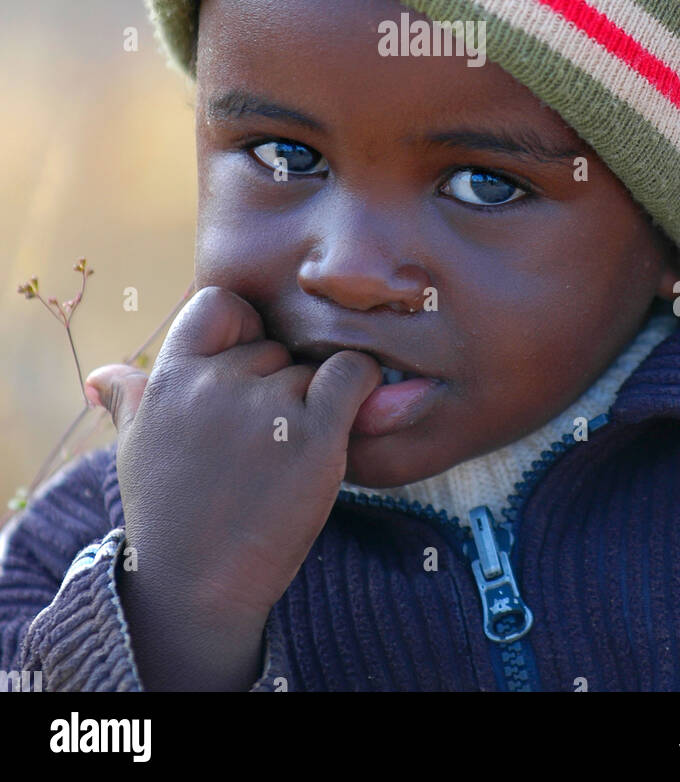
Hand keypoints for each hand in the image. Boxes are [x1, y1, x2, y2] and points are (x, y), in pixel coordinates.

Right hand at [85, 287, 380, 687]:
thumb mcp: (138, 449)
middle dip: (278, 380)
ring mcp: (265, 409)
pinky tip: (353, 411)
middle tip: (264, 438)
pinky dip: (361, 384)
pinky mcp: (313, 438)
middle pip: (274, 345)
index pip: (218, 302)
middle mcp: (215, 384)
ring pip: (311, 368)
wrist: (195, 592)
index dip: (241, 325)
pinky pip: (352, 374)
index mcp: (171, 378)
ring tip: (287, 455)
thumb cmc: (168, 517)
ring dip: (313, 401)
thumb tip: (102, 375)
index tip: (246, 363)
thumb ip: (129, 399)